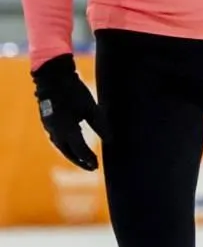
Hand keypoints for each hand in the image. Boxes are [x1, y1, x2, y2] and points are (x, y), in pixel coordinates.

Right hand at [31, 54, 105, 170]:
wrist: (53, 78)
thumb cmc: (74, 91)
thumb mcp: (91, 107)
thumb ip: (100, 125)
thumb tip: (110, 141)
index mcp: (67, 128)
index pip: (79, 149)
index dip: (88, 159)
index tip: (97, 166)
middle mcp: (56, 131)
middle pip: (68, 152)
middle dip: (80, 161)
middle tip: (92, 168)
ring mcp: (49, 127)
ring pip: (61, 147)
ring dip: (72, 155)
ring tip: (84, 161)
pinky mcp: (48, 123)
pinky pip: (57, 140)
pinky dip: (66, 146)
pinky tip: (73, 147)